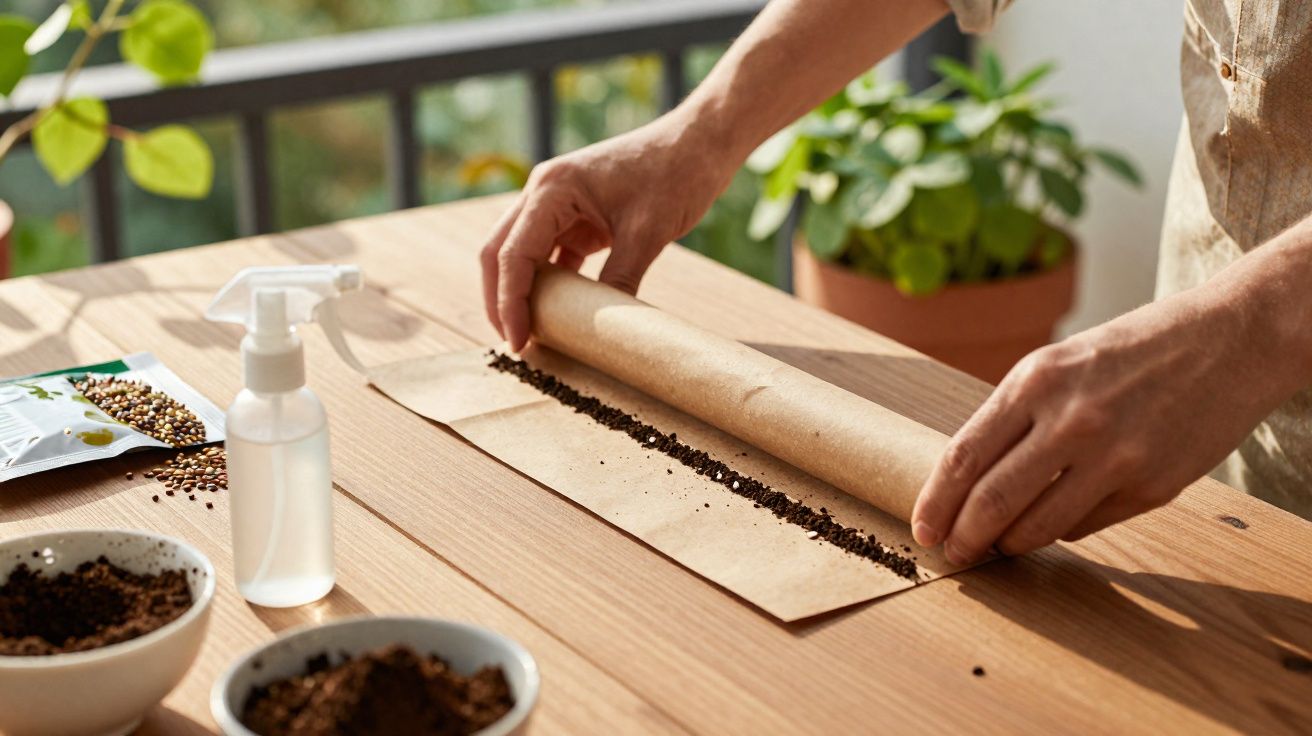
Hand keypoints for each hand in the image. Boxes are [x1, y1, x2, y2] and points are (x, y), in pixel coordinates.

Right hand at [480, 113, 734, 350]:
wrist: (700, 143)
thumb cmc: (676, 174)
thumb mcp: (648, 233)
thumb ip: (619, 280)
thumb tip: (603, 333)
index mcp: (552, 188)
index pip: (513, 253)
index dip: (509, 302)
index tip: (518, 342)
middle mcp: (544, 192)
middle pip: (501, 252)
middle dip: (501, 299)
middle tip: (515, 344)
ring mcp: (558, 204)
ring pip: (521, 254)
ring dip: (522, 292)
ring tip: (532, 335)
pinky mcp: (577, 216)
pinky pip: (551, 255)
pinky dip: (550, 284)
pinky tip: (558, 315)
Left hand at [910, 287, 1288, 563]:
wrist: (1227, 341)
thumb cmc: (1131, 352)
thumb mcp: (1059, 362)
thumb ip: (1014, 416)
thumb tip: (968, 480)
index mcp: (1036, 381)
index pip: (964, 456)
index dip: (936, 501)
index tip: (923, 528)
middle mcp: (1071, 420)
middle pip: (992, 500)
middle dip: (963, 536)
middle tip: (953, 552)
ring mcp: (1115, 458)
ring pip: (1037, 527)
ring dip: (1010, 544)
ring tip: (999, 544)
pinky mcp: (1152, 488)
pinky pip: (1085, 527)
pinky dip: (1060, 531)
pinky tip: (1055, 522)